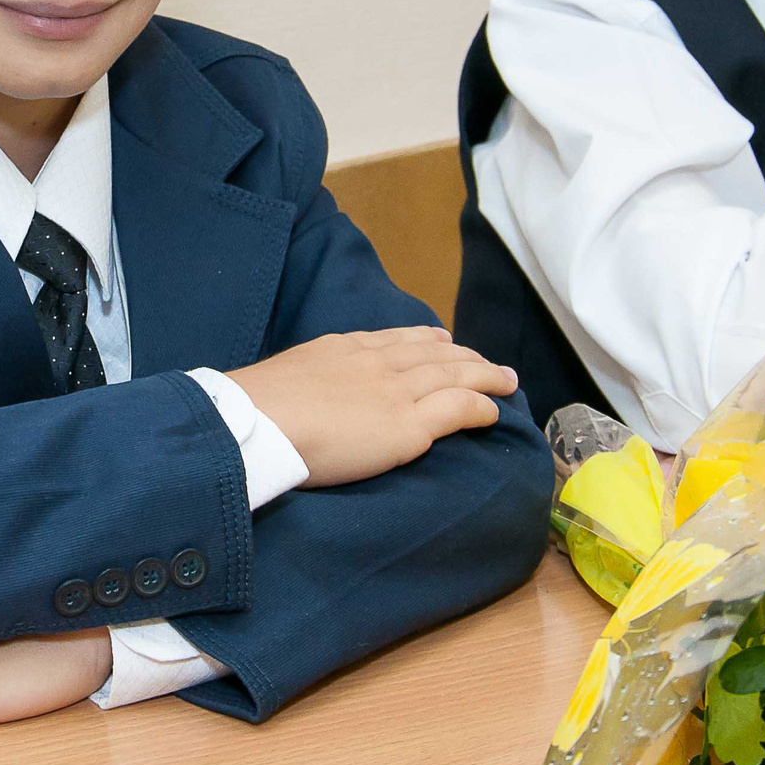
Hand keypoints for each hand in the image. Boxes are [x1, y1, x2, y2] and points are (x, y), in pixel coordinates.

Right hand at [227, 325, 517, 488]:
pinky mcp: (407, 425)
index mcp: (344, 348)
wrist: (258, 422)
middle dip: (465, 355)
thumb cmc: (258, 407)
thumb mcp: (288, 374)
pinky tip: (495, 410)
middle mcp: (376, 362)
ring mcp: (395, 391)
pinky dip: (481, 406)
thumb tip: (307, 393)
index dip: (424, 339)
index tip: (441, 339)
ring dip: (485, 375)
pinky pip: (457, 409)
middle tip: (487, 360)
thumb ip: (310, 380)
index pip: (396, 339)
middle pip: (433, 354)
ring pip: (453, 376)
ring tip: (506, 379)